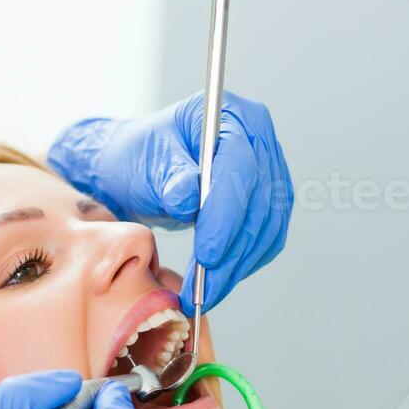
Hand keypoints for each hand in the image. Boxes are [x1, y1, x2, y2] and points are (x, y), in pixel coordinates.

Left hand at [49, 91, 291, 312]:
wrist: (141, 168)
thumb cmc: (139, 158)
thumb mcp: (145, 163)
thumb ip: (168, 177)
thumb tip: (190, 198)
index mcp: (231, 115)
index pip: (240, 168)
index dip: (226, 215)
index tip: (206, 254)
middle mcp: (258, 139)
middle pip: (259, 202)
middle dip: (232, 251)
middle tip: (204, 288)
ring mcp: (268, 169)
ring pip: (267, 225)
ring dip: (239, 265)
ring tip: (206, 292)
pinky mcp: (269, 199)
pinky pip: (267, 237)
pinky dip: (246, 262)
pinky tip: (221, 278)